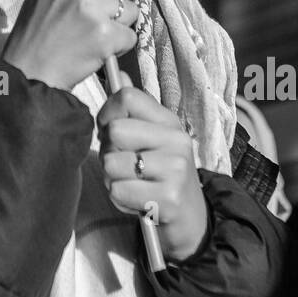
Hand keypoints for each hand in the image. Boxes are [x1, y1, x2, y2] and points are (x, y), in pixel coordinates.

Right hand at [1, 0, 140, 92]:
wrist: (29, 73)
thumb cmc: (38, 30)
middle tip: (97, 11)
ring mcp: (92, 7)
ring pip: (132, 8)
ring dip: (118, 24)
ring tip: (91, 32)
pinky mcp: (105, 34)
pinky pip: (130, 35)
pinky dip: (117, 46)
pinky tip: (94, 49)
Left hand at [98, 73, 208, 262]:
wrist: (190, 220)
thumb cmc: (163, 176)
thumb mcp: (154, 139)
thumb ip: (135, 110)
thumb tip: (119, 76)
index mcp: (169, 122)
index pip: (127, 97)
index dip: (107, 113)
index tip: (109, 130)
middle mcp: (176, 141)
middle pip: (115, 131)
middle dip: (107, 151)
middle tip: (122, 164)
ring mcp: (175, 170)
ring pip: (111, 163)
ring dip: (112, 179)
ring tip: (131, 184)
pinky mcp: (168, 199)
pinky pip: (118, 191)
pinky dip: (120, 199)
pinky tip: (136, 201)